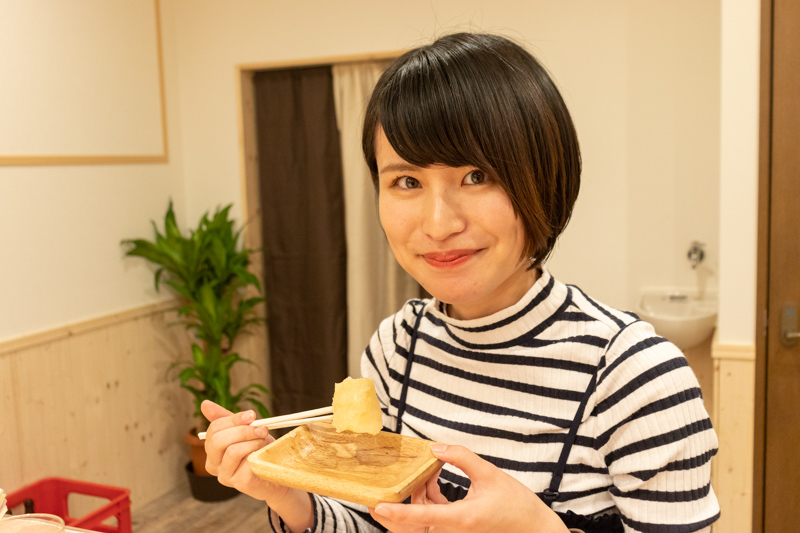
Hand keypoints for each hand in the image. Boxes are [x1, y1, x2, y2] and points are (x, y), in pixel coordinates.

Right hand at [201, 400, 286, 501]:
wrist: (275, 472)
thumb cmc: (257, 449)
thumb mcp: (244, 431)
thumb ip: (227, 419)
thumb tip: (204, 404)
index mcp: (212, 449)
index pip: (214, 429)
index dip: (233, 419)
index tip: (251, 415)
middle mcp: (213, 464)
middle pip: (218, 440)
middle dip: (242, 430)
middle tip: (261, 428)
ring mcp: (225, 476)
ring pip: (233, 451)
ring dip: (254, 441)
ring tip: (265, 440)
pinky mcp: (239, 483)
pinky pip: (246, 463)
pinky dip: (258, 453)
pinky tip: (264, 453)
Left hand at [370, 444, 568, 532]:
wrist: (533, 528)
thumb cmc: (517, 505)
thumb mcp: (490, 474)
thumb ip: (462, 458)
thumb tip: (436, 448)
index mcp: (462, 518)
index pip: (423, 516)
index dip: (398, 512)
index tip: (379, 506)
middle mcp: (454, 529)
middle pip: (412, 526)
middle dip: (391, 512)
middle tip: (373, 496)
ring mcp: (454, 531)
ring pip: (420, 518)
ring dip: (415, 496)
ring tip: (424, 471)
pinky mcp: (455, 528)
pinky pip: (431, 516)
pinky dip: (426, 498)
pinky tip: (432, 479)